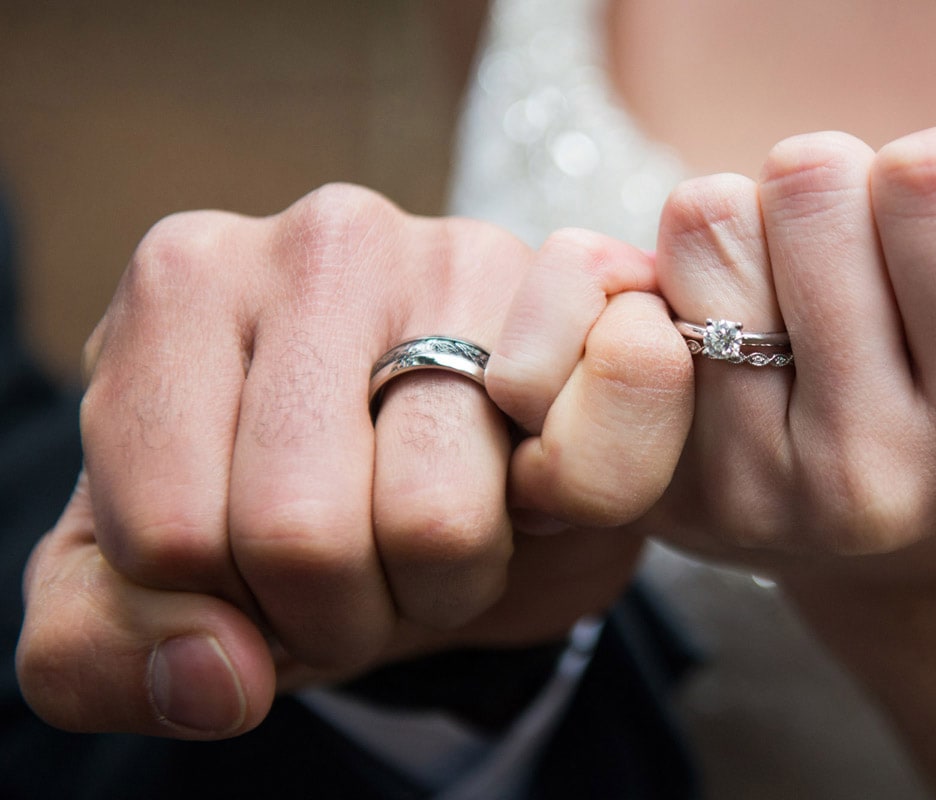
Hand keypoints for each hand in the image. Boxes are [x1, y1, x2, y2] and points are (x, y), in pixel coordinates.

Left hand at [15, 186, 680, 738]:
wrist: (440, 465)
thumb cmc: (282, 508)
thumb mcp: (146, 584)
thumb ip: (104, 648)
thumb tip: (217, 679)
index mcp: (184, 286)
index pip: (172, 533)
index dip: (226, 615)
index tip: (259, 579)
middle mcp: (326, 238)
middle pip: (302, 532)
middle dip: (338, 613)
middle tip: (358, 573)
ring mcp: (465, 255)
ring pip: (436, 523)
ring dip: (443, 588)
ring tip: (433, 535)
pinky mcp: (587, 298)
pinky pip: (585, 464)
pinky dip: (564, 517)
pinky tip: (527, 486)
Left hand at [633, 77, 935, 580]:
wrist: (885, 541)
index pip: (929, 181)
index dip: (931, 165)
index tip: (935, 224)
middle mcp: (867, 475)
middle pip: (806, 186)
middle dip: (832, 185)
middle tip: (852, 253)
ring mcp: (747, 483)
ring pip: (707, 219)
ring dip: (748, 222)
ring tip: (789, 288)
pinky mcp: (657, 479)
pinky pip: (624, 286)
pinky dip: (676, 273)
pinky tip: (720, 326)